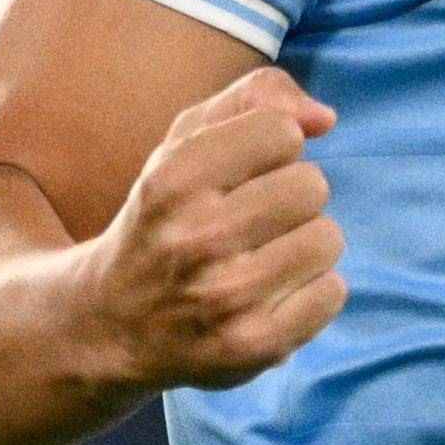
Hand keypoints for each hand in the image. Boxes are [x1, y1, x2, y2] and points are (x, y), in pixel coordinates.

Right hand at [79, 67, 347, 391]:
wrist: (112, 324)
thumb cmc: (164, 218)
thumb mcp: (185, 142)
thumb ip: (255, 98)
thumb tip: (324, 118)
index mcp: (174, 179)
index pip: (282, 133)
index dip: (270, 150)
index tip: (239, 175)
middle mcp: (198, 238)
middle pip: (312, 186)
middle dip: (289, 198)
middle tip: (248, 224)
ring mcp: (228, 298)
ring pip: (328, 239)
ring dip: (302, 245)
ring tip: (258, 259)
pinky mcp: (255, 346)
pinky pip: (332, 293)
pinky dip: (310, 292)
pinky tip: (268, 296)